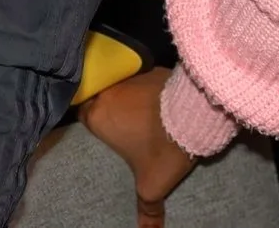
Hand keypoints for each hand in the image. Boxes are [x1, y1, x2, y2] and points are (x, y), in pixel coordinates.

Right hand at [76, 68, 198, 227]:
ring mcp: (128, 76)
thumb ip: (146, 210)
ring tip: (141, 112)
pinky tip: (156, 99)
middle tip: (122, 123)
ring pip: (120, 85)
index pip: (83, 114)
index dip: (93, 121)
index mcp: (98, 116)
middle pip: (100, 97)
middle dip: (110, 108)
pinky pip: (140, 77)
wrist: (195, 114)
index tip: (104, 130)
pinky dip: (146, 87)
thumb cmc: (164, 148)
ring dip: (128, 96)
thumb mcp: (153, 185)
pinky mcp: (149, 67)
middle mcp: (107, 91)